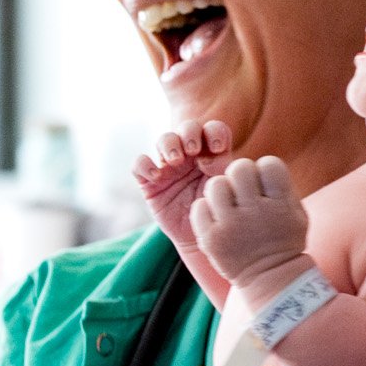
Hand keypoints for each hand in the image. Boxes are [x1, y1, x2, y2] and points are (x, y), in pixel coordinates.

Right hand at [132, 121, 229, 245]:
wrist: (200, 237)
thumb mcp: (226, 189)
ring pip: (164, 140)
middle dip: (190, 133)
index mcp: (213, 152)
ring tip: (176, 160)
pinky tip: (157, 176)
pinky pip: (139, 164)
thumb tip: (209, 157)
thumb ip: (223, 169)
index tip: (218, 147)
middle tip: (194, 149)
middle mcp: (191, 154)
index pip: (213, 129)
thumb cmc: (217, 210)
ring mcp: (169, 166)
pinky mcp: (149, 181)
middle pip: (187, 128)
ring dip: (169, 144)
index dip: (215, 132)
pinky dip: (145, 165)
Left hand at [189, 156, 307, 286]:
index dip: (266, 168)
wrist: (270, 277)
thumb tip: (259, 164)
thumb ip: (282, 186)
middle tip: (243, 189)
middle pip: (239, 168)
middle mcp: (255, 213)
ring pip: (215, 184)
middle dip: (241, 174)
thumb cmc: (284, 239)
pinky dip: (206, 209)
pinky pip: (199, 207)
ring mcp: (230, 226)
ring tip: (228, 204)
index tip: (266, 183)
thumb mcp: (297, 212)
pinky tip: (217, 218)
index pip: (269, 164)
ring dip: (222, 190)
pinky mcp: (211, 239)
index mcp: (280, 205)